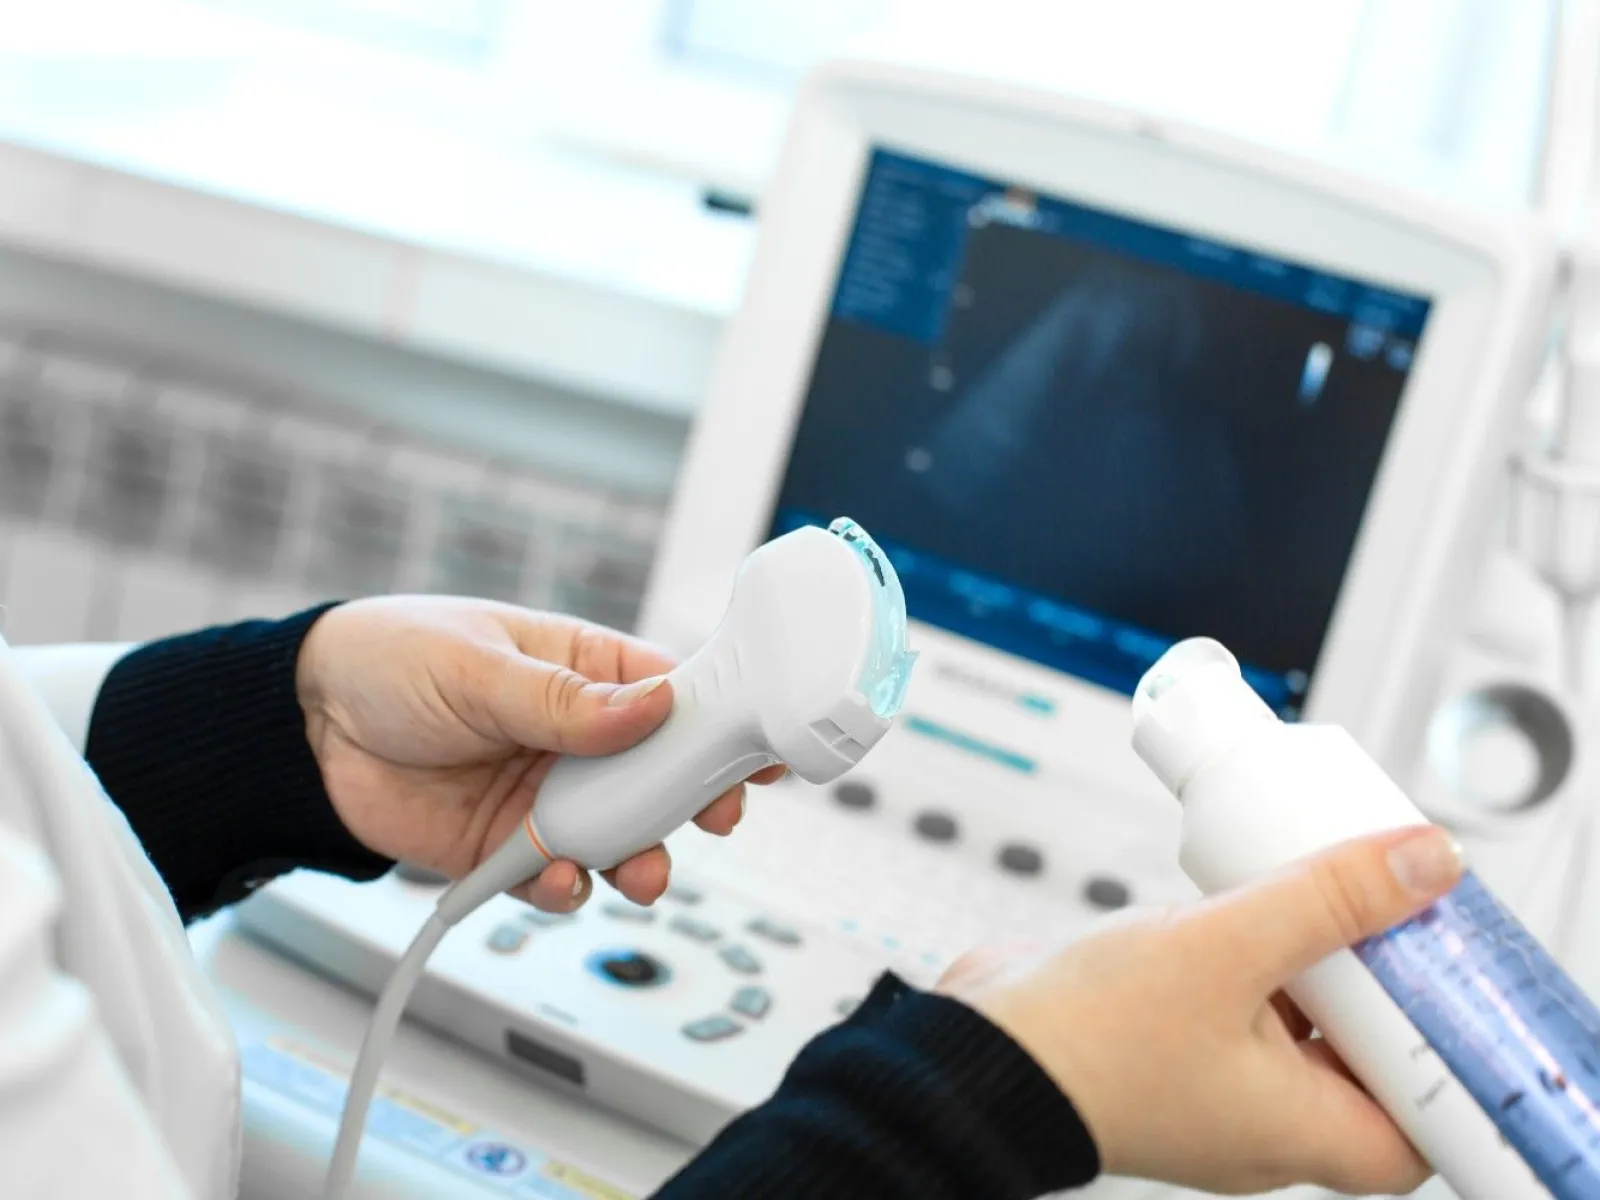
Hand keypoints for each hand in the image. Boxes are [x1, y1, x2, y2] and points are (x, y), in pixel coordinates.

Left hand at [294, 596, 784, 911]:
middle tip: (712, 819)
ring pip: (619, 837)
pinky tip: (556, 879)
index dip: (718, 721)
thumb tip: (649, 706)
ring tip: (637, 872)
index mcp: (582, 670)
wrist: (300, 729)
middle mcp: (576, 738)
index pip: (672, 694)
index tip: (755, 751)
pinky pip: (557, 878)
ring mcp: (545, 795)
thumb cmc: (388, 659)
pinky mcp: (507, 847)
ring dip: (638, 858)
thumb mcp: (478, 665)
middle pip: (660, 775)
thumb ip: (563, 699)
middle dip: (691, 802)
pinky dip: (567, 889)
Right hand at [938, 825, 1465, 1195]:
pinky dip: (1259, 950)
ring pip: (1300, 1020)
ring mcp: (1215, 1078)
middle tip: (1399, 908)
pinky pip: (1241, 997)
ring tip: (1332, 886)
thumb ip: (1327, 900)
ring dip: (1319, 957)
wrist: (978, 1046)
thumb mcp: (1225, 948)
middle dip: (1387, 981)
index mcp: (1296, 1128)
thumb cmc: (1088, 1038)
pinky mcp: (1172, 1039)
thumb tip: (1423, 865)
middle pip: (1364, 1057)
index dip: (1448, 1059)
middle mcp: (1262, 1116)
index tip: (1457, 980)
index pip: (1418, 1123)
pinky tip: (1253, 896)